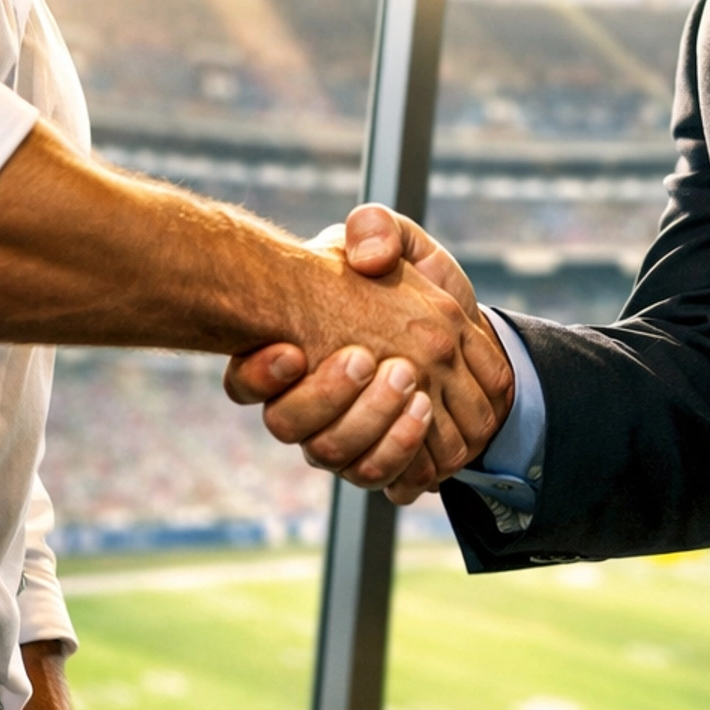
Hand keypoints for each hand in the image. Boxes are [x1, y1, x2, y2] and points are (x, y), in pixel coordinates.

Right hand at [225, 207, 512, 502]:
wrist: (464, 337)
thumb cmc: (415, 287)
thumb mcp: (398, 244)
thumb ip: (377, 231)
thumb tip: (365, 258)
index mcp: (289, 353)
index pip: (244, 382)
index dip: (258, 376)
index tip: (294, 351)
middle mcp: (304, 406)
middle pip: (288, 426)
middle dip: (327, 396)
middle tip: (371, 360)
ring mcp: (340, 440)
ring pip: (332, 456)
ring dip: (371, 423)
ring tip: (413, 384)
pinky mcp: (381, 464)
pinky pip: (380, 479)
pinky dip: (402, 451)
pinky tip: (425, 413)